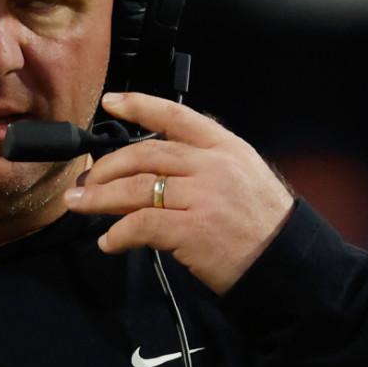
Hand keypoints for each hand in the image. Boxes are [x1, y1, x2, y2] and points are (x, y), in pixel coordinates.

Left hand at [64, 92, 295, 294]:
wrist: (286, 264)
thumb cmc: (261, 224)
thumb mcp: (242, 176)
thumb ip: (202, 164)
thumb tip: (148, 170)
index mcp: (225, 148)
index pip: (176, 116)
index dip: (139, 105)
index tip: (110, 102)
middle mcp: (213, 166)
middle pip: (145, 154)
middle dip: (106, 166)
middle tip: (85, 179)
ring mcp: (203, 197)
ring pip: (137, 188)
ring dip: (100, 197)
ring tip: (80, 204)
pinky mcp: (193, 230)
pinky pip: (142, 225)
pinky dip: (119, 233)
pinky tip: (109, 241)